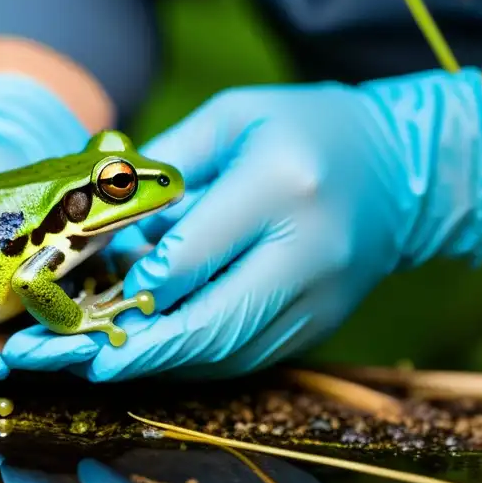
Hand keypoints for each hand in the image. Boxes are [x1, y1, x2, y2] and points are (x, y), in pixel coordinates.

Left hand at [4, 68, 481, 380]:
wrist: (400, 173)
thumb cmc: (300, 130)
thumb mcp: (230, 117)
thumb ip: (164, 166)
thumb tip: (103, 218)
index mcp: (281, 188)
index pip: (192, 257)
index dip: (136, 283)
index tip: (92, 296)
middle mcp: (307, 254)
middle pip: (211, 324)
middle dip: (139, 351)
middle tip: (80, 363)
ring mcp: (319, 300)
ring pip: (226, 353)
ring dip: (160, 364)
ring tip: (99, 365)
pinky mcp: (318, 326)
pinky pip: (246, 357)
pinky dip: (193, 362)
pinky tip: (151, 355)